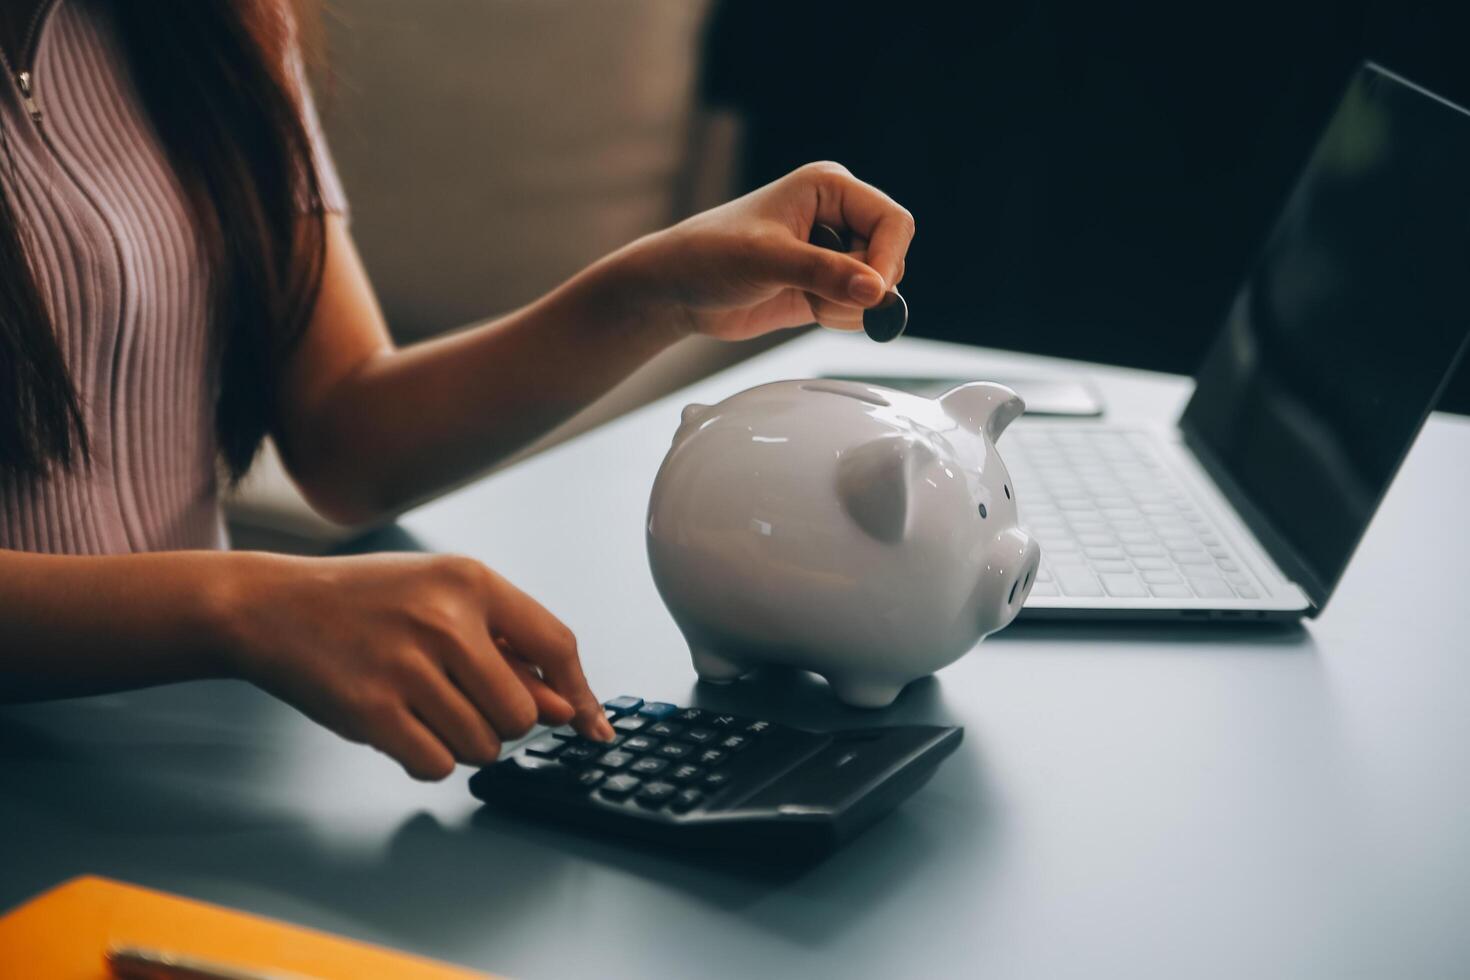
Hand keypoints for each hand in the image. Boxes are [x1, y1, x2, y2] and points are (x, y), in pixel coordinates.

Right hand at [216, 552, 614, 779]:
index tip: (595, 729)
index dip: (582, 694)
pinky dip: (428, 760)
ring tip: (425, 708)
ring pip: (482, 746)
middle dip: (503, 724)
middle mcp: (446, 620)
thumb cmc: (368, 603)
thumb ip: (507, 650)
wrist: (272, 606)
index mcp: (471, 581)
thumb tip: (566, 709)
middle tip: (464, 703)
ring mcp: (407, 666)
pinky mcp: (372, 710)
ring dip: (463, 743)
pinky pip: (437, 765)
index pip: (557, 644)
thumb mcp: (443, 601)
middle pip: (523, 715)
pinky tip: (403, 728)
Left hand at [631, 160, 914, 340]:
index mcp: (830, 187)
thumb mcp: (767, 260)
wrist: (679, 289)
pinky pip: (860, 307)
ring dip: (849, 306)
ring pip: (879, 288)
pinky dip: (843, 317)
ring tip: (806, 298)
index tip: (870, 293)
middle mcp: (838, 216)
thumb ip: (823, 272)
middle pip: (891, 257)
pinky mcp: (827, 285)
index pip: (892, 221)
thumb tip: (875, 291)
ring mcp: (834, 252)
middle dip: (862, 287)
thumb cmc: (709, 254)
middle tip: (822, 295)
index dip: (887, 260)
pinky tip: (808, 308)